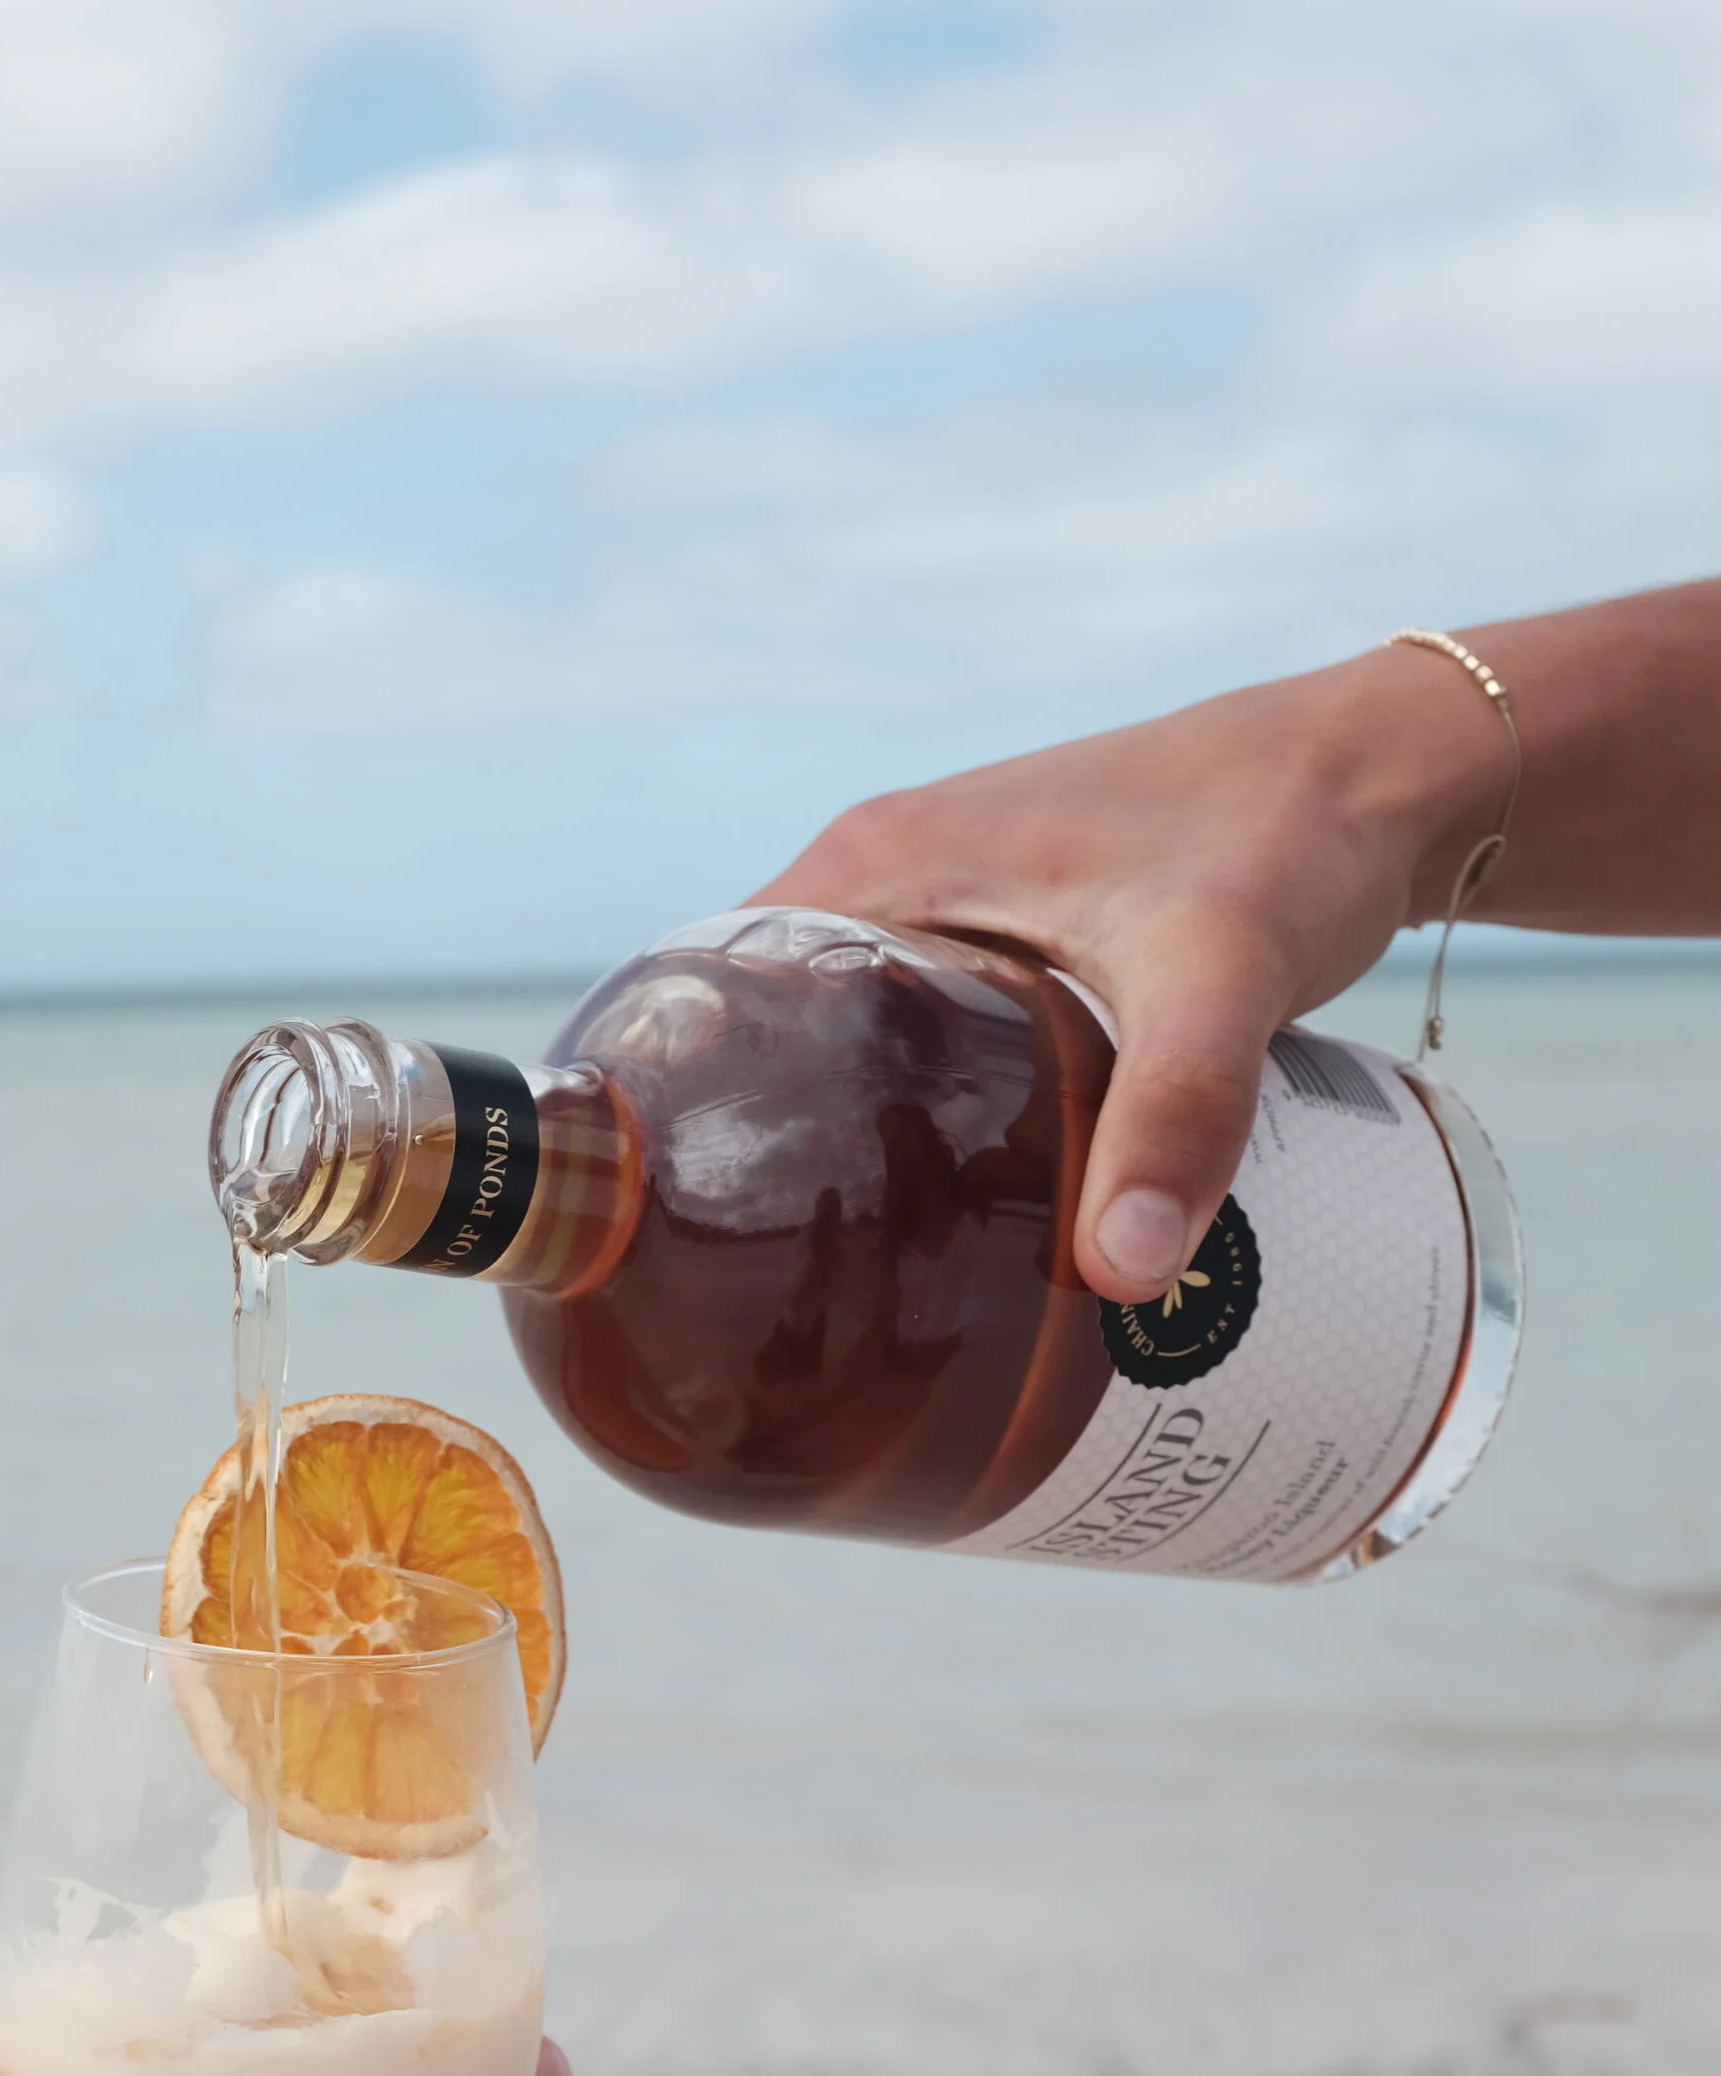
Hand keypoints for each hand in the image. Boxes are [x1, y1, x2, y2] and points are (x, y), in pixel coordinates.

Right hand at [752, 646, 1506, 1301]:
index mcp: (875, 867)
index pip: (709, 995)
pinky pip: (926, 1048)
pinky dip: (925, 1127)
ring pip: (853, 1052)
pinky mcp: (1018, 947)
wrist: (1396, 768)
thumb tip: (1122, 1280)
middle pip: (773, 1042)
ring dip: (849, 1153)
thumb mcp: (1220, 978)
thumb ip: (1174, 1115)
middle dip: (767, 1164)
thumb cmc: (1292, 833)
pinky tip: (956, 1225)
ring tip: (853, 1293)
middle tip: (780, 1307)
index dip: (677, 1112)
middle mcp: (891, 880)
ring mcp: (953, 912)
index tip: (682, 1240)